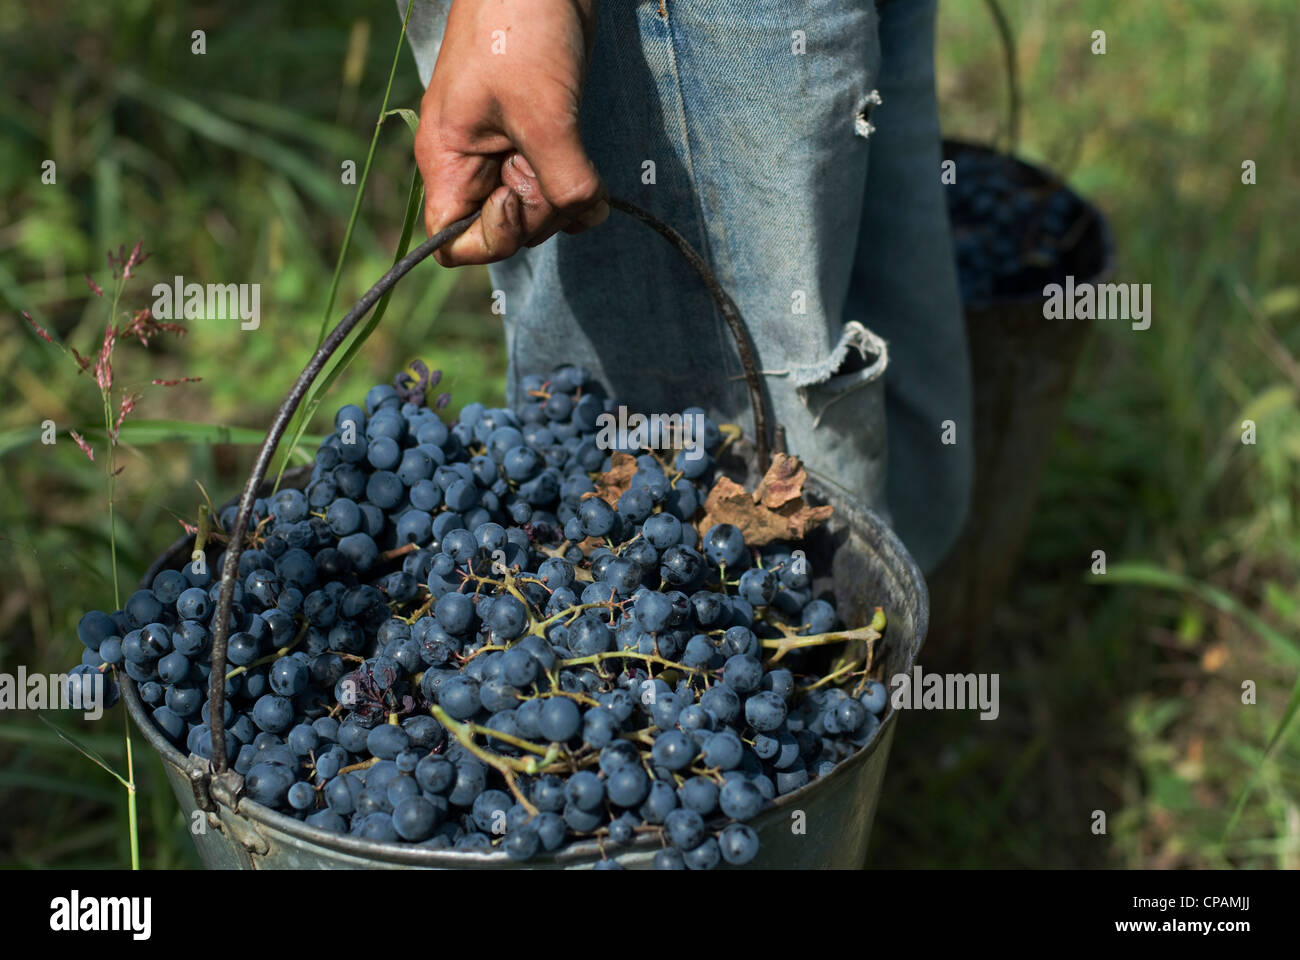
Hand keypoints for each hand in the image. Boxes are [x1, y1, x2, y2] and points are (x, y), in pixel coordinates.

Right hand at [414, 0, 608, 265]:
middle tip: (555, 158)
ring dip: (563, 195)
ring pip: (536, 211)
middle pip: (505, 230)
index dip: (490, 239)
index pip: (453, 241)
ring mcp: (505, 152)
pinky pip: (556, 186)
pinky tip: (589, 163)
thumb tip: (589, 219)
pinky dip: (577, 185)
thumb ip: (564, 182)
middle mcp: (472, 163)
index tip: (517, 200)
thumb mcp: (545, 115)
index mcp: (448, 159)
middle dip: (539, 210)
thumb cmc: (523, 29)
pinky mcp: (537, 139)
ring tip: (569, 144)